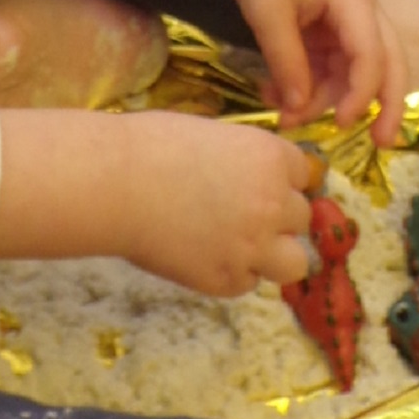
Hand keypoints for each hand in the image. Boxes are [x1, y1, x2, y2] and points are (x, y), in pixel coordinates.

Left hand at [115, 0, 405, 139]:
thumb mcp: (268, 17)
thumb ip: (287, 64)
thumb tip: (300, 109)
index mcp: (353, 0)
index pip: (372, 55)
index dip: (361, 94)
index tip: (342, 124)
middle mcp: (360, 9)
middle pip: (387, 62)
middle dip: (383, 105)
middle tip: (380, 145)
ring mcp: (345, 17)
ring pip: (353, 69)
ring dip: (326, 97)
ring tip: (285, 117)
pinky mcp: (328, 25)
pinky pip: (330, 62)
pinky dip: (310, 82)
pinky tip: (279, 97)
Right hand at [119, 111, 316, 295]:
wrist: (113, 184)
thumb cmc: (151, 147)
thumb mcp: (213, 136)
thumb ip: (245, 160)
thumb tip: (254, 179)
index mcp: (271, 159)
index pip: (304, 175)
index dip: (280, 181)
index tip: (257, 184)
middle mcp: (273, 203)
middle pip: (301, 217)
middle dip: (276, 217)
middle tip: (238, 214)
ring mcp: (253, 246)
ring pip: (295, 262)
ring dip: (274, 255)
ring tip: (240, 247)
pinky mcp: (227, 279)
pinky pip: (248, 283)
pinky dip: (232, 273)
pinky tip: (201, 255)